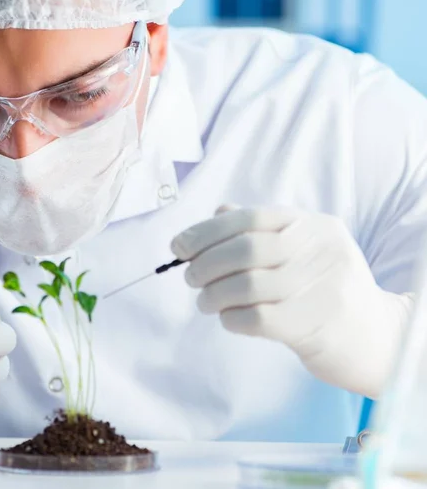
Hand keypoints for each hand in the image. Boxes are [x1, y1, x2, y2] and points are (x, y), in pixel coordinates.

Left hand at [171, 207, 412, 397]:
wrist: (373, 337)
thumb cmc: (322, 289)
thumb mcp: (301, 251)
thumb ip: (261, 231)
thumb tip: (216, 214)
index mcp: (313, 225)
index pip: (250, 217)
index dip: (207, 231)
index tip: (178, 247)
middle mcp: (320, 249)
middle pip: (245, 249)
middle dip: (205, 263)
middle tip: (190, 278)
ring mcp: (320, 286)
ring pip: (246, 285)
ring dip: (212, 295)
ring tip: (206, 303)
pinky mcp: (314, 324)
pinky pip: (256, 317)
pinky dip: (231, 318)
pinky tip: (228, 319)